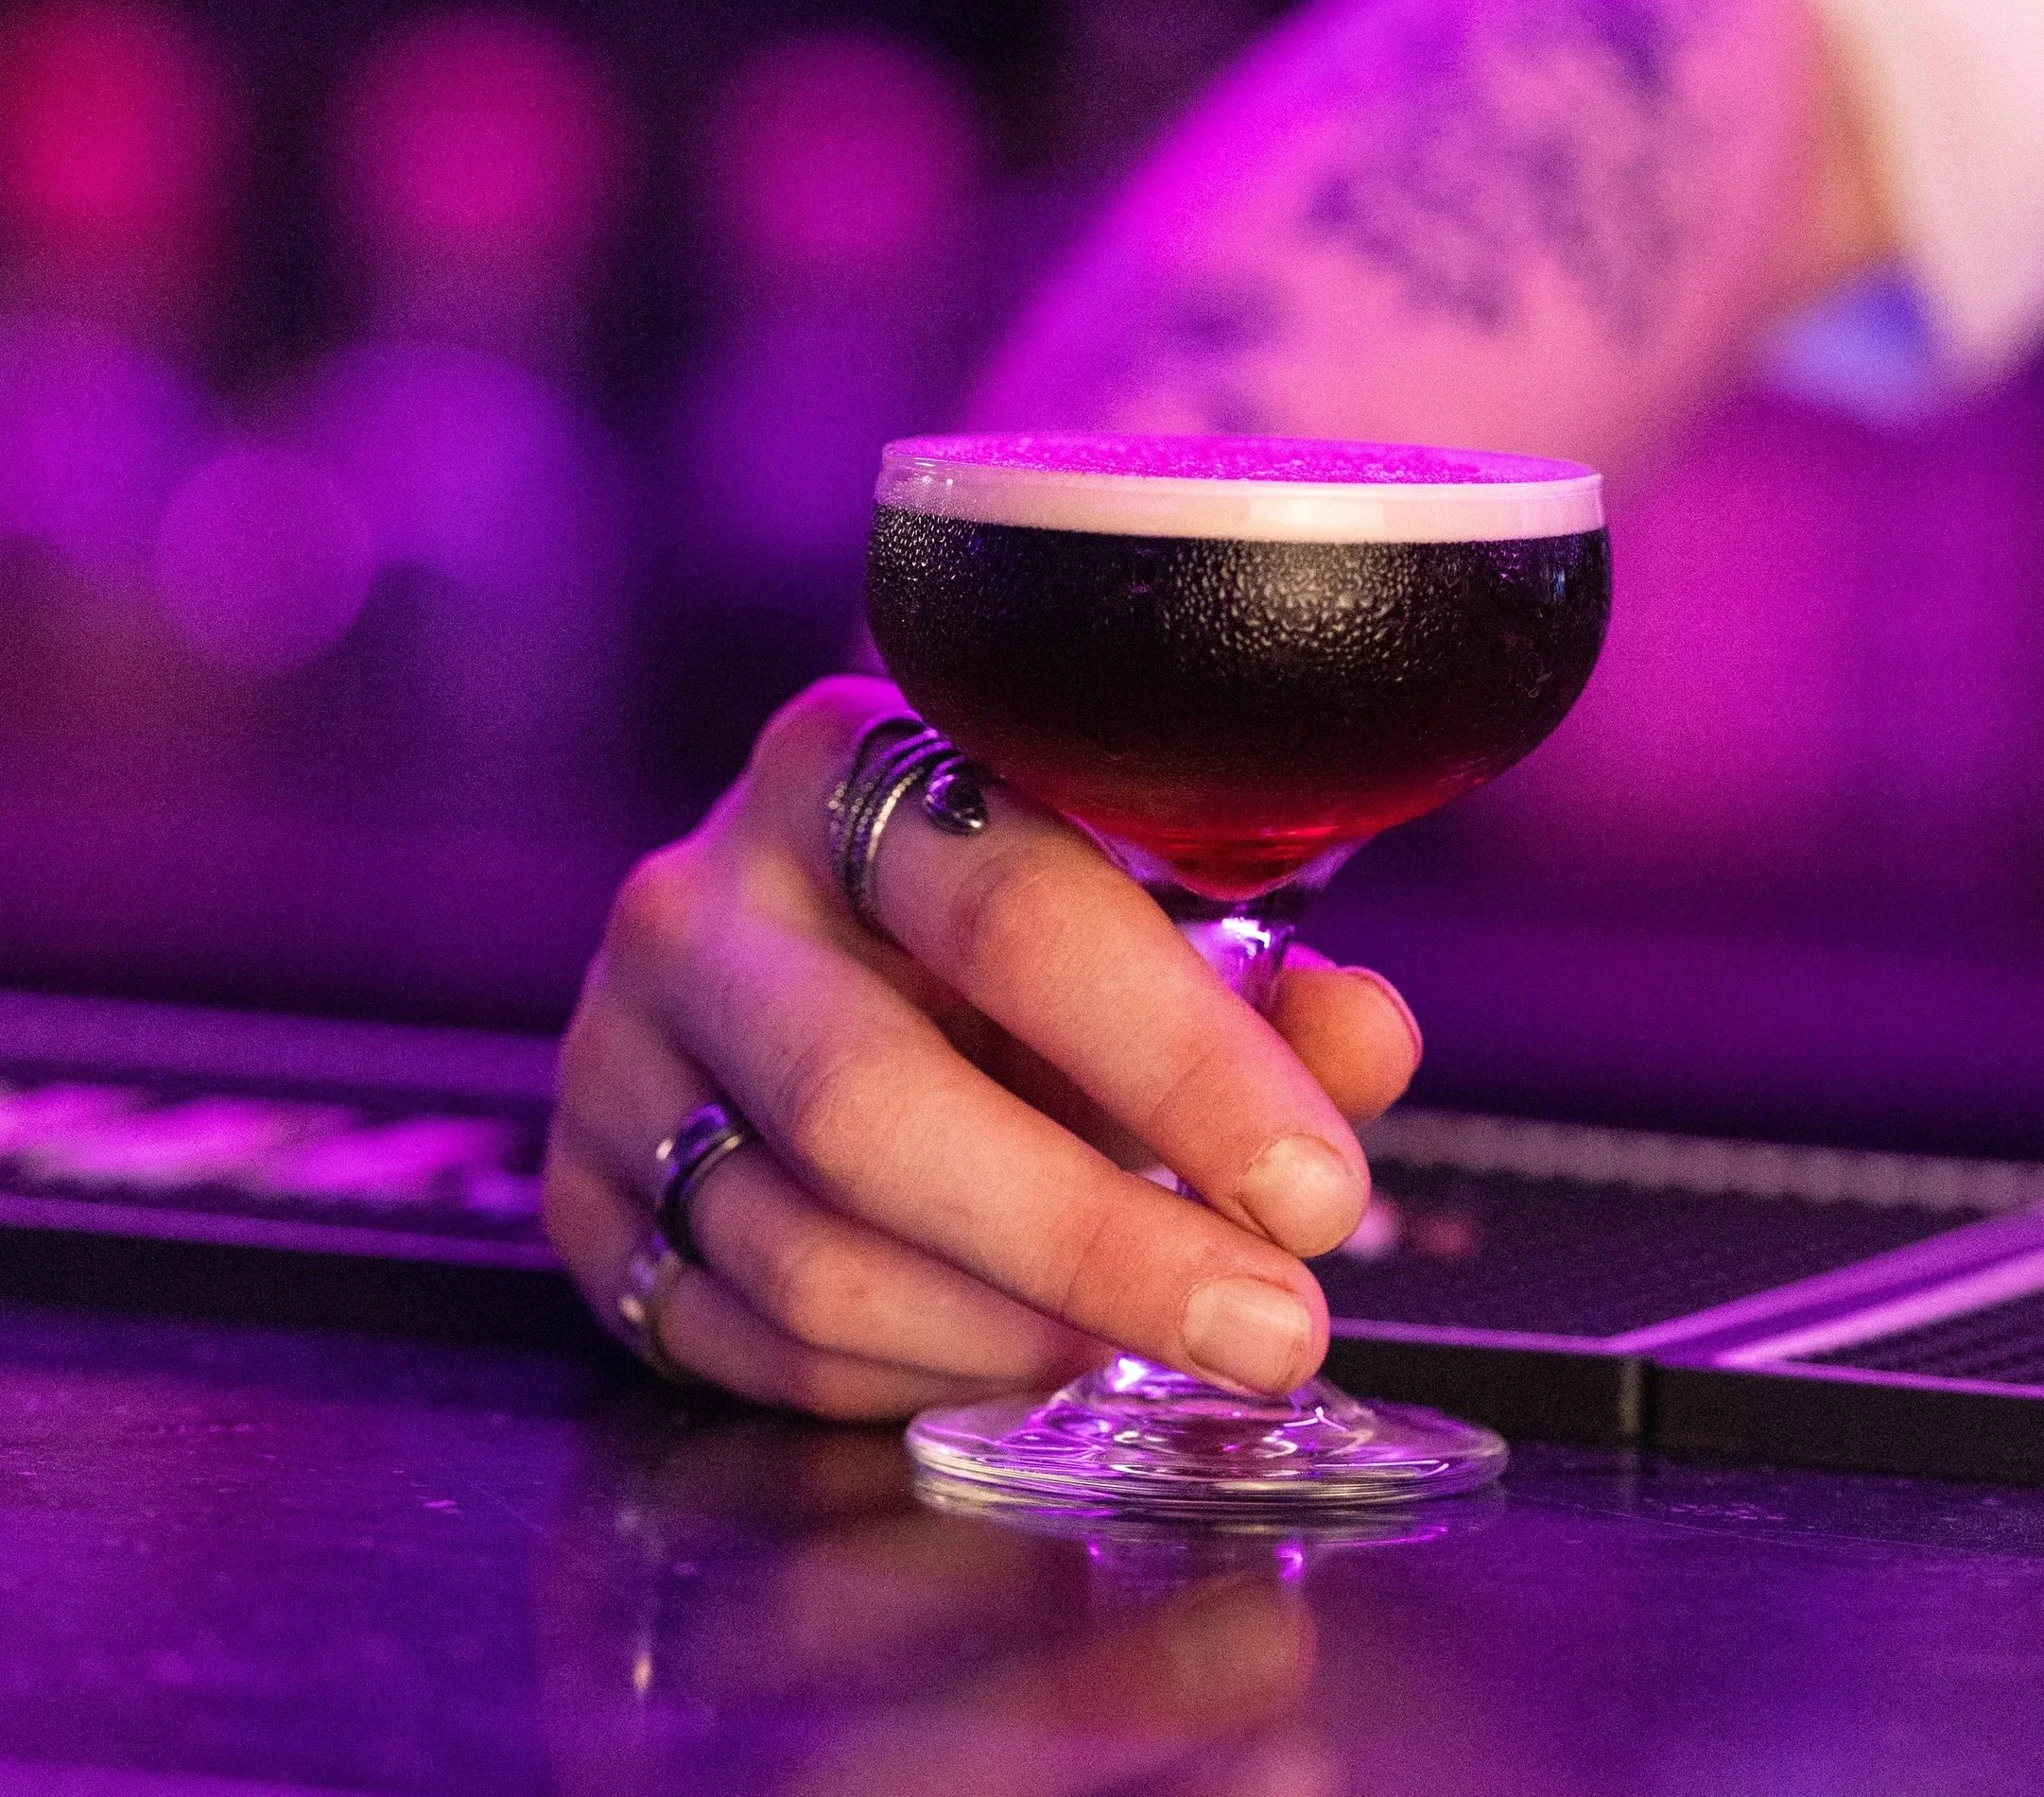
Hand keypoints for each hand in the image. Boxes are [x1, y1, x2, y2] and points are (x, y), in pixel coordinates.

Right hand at [543, 675, 1423, 1417]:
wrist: (777, 948)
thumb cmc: (989, 931)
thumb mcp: (1129, 923)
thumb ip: (1257, 988)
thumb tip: (1365, 1045)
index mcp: (851, 768)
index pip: (1017, 912)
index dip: (1180, 1062)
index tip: (1313, 1188)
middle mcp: (702, 896)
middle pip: (875, 1103)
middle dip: (1095, 1242)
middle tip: (1270, 1329)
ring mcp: (615, 1051)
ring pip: (804, 1249)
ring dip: (1006, 1329)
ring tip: (1131, 1333)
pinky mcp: (577, 1193)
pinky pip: (736, 1339)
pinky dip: (902, 1377)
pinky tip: (1000, 1348)